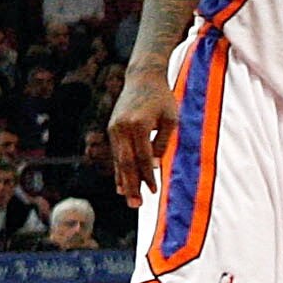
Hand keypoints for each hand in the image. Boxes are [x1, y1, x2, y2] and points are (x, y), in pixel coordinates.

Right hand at [108, 58, 179, 208]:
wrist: (143, 77)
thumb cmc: (162, 98)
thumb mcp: (170, 118)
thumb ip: (162, 142)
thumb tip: (154, 165)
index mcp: (138, 125)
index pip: (143, 157)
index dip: (148, 175)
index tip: (153, 190)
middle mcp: (122, 128)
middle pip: (126, 163)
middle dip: (131, 185)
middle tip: (136, 205)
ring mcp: (114, 128)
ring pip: (118, 160)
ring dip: (124, 181)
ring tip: (128, 200)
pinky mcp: (112, 128)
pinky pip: (116, 154)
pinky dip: (119, 170)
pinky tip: (121, 185)